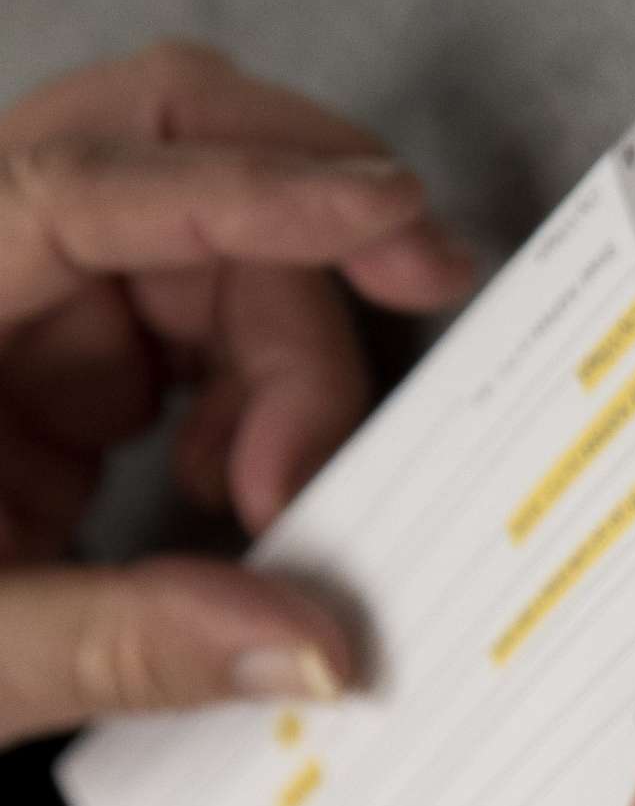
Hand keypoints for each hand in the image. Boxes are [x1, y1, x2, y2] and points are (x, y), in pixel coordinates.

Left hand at [0, 41, 471, 746]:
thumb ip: (128, 646)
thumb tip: (316, 642)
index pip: (82, 188)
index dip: (247, 188)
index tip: (386, 215)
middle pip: (167, 159)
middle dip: (307, 218)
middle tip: (424, 282)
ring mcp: (17, 311)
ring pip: (210, 250)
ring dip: (288, 355)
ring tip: (278, 493)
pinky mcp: (60, 371)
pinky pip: (200, 332)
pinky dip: (260, 398)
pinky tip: (243, 488)